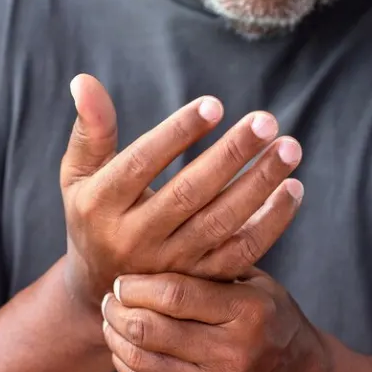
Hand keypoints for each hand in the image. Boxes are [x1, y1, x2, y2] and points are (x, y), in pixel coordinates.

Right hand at [60, 74, 304, 308]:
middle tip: (267, 121)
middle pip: (189, 193)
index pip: (141, 164)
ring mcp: (171, 266)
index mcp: (100, 206)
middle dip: (232, 155)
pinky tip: (293, 189)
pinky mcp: (201, 282)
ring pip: (221, 223)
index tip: (214, 104)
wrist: (103, 292)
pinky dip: (272, 222)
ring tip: (289, 149)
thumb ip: (90, 129)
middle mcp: (135, 239)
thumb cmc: (95, 215)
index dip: (177, 134)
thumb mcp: (79, 176)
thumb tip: (85, 79)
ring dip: (260, 184)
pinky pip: (242, 252)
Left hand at [100, 269, 330, 371]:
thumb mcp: (257, 284)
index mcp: (250, 313)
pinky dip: (127, 366)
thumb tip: (155, 242)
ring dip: (117, 338)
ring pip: (143, 361)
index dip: (137, 286)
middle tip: (110, 300)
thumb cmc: (270, 320)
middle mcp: (235, 354)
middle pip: (151, 329)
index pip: (175, 295)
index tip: (122, 280)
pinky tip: (124, 349)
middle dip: (119, 311)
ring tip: (112, 321)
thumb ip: (213, 267)